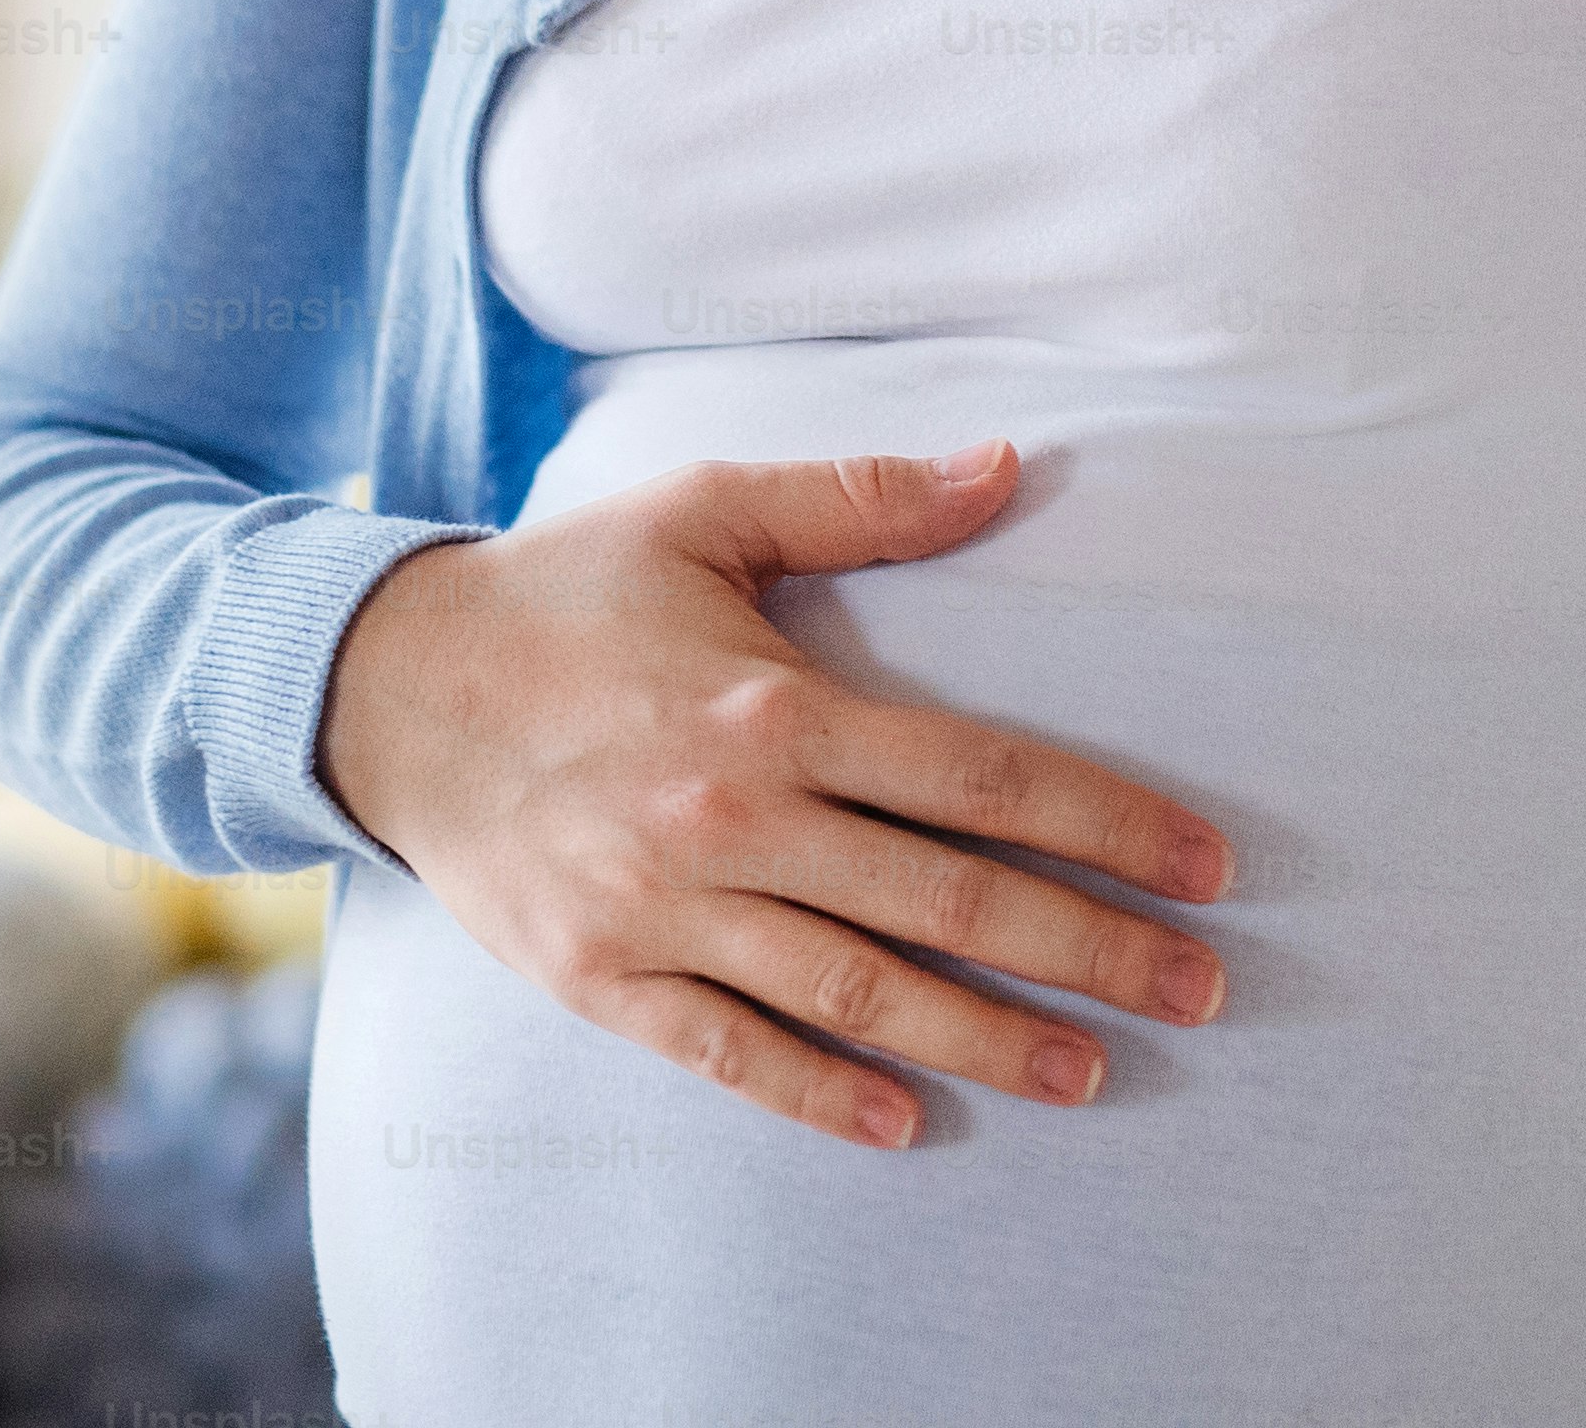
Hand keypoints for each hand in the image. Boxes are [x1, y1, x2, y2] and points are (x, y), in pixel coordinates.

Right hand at [315, 441, 1234, 1150]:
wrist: (380, 685)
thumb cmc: (564, 591)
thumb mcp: (705, 509)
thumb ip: (862, 497)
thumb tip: (1008, 465)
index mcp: (773, 703)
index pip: (980, 775)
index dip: (1107, 822)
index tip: (1205, 865)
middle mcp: (731, 818)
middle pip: (948, 900)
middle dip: (1090, 948)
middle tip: (1200, 990)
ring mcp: (664, 909)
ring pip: (858, 992)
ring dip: (987, 1038)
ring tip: (1094, 1069)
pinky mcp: (602, 977)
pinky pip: (730, 1052)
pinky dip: (821, 1093)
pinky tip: (909, 1120)